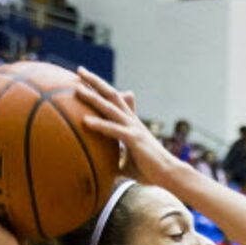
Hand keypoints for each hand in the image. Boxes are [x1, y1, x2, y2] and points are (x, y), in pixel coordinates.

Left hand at [75, 70, 175, 185]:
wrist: (169, 174)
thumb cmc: (149, 171)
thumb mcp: (126, 163)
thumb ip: (114, 160)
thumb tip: (100, 167)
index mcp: (130, 123)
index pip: (114, 100)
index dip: (100, 89)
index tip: (85, 79)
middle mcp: (131, 121)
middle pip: (112, 95)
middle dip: (95, 82)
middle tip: (80, 70)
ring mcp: (133, 128)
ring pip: (110, 107)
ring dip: (93, 97)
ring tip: (76, 89)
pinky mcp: (134, 139)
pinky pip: (114, 129)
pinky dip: (100, 124)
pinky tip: (85, 120)